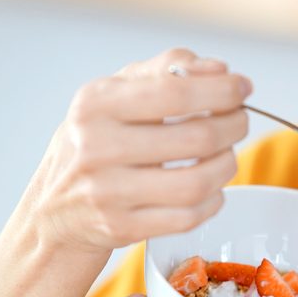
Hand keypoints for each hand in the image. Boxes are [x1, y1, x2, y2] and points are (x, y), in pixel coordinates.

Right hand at [28, 48, 250, 257]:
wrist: (54, 206)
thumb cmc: (98, 138)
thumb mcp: (117, 92)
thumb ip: (169, 69)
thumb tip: (220, 70)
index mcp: (96, 104)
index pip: (176, 92)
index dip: (222, 90)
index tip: (243, 88)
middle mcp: (97, 147)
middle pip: (197, 137)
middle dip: (234, 126)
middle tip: (239, 121)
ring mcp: (107, 193)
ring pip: (197, 182)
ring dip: (227, 165)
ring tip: (226, 154)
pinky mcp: (121, 228)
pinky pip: (188, 217)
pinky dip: (212, 200)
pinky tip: (211, 188)